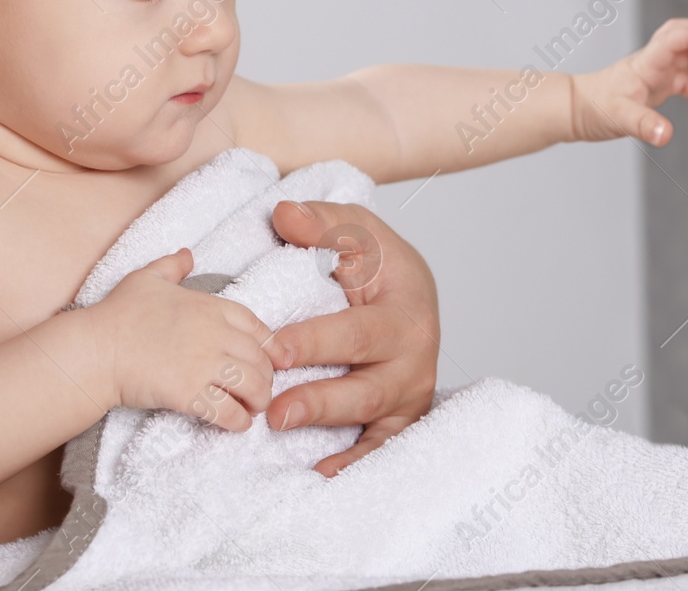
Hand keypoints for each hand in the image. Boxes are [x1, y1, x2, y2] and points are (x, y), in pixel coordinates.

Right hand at [89, 248, 277, 430]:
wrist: (96, 349)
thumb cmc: (119, 314)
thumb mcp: (148, 278)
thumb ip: (172, 266)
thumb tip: (187, 254)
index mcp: (211, 307)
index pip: (258, 327)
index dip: (270, 345)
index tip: (274, 358)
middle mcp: (215, 334)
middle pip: (260, 360)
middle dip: (266, 378)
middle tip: (261, 389)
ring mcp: (204, 365)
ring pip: (252, 386)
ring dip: (258, 401)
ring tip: (253, 409)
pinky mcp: (189, 394)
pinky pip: (227, 411)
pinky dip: (238, 421)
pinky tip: (238, 424)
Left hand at [266, 200, 438, 476]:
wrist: (412, 297)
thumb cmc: (380, 266)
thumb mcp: (357, 233)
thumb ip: (323, 223)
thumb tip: (285, 216)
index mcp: (406, 311)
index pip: (358, 332)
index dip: (316, 342)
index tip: (272, 349)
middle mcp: (415, 357)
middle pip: (367, 387)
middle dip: (319, 399)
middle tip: (272, 408)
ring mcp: (409, 392)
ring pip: (370, 419)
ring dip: (326, 428)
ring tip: (281, 430)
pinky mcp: (401, 418)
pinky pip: (380, 447)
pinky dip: (353, 463)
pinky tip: (319, 472)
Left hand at [570, 17, 687, 146]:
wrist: (577, 110)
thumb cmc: (594, 108)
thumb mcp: (619, 118)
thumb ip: (644, 125)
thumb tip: (665, 135)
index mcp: (646, 63)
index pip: (673, 38)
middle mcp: (654, 63)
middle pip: (686, 41)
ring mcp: (657, 73)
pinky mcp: (658, 87)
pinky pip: (686, 82)